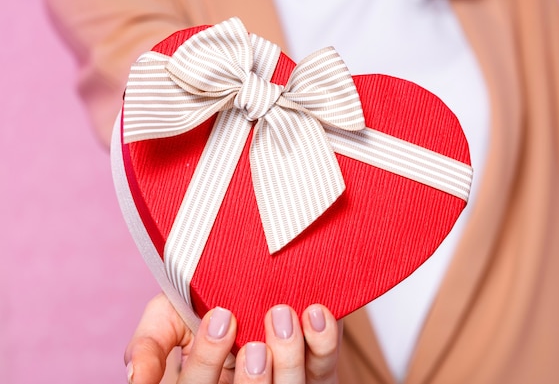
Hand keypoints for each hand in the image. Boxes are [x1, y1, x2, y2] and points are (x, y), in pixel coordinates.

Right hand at [124, 293, 341, 383]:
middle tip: (255, 337)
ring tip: (283, 314)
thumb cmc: (202, 303)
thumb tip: (137, 380)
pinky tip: (316, 315)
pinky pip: (324, 369)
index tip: (222, 317)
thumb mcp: (167, 316)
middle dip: (252, 376)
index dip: (208, 360)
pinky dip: (324, 342)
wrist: (248, 281)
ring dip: (289, 356)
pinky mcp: (316, 371)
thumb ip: (150, 343)